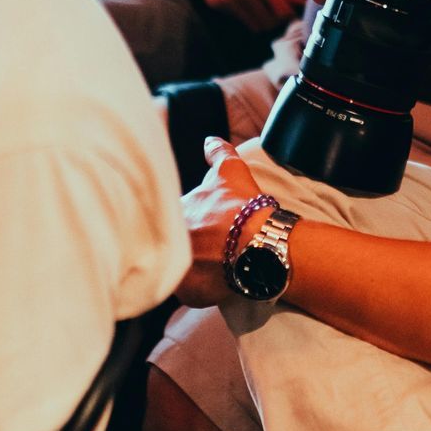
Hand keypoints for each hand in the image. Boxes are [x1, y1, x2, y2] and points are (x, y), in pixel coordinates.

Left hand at [178, 136, 264, 305]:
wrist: (259, 243)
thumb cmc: (245, 207)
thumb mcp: (232, 172)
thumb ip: (219, 154)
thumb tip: (209, 140)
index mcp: (176, 209)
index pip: (174, 214)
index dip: (193, 219)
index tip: (209, 223)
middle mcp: (171, 237)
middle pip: (176, 240)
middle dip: (192, 241)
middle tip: (213, 245)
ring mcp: (178, 265)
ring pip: (181, 265)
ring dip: (195, 264)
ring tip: (216, 265)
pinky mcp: (188, 290)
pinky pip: (189, 290)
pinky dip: (200, 287)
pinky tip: (216, 282)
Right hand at [180, 0, 301, 32]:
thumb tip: (299, 3)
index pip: (284, 11)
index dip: (290, 16)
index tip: (291, 14)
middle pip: (271, 23)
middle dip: (277, 22)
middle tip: (276, 15)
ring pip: (255, 26)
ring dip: (261, 22)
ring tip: (260, 12)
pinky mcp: (216, 4)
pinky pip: (238, 19)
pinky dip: (244, 16)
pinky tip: (241, 4)